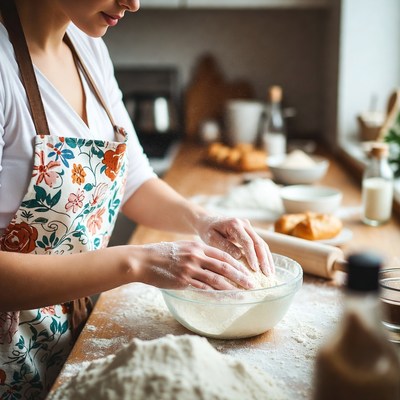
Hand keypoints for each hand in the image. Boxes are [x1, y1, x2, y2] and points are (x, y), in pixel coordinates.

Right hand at [136, 240, 255, 289]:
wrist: (144, 260)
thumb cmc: (162, 254)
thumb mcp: (182, 247)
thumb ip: (197, 252)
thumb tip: (210, 260)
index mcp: (198, 247)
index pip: (223, 255)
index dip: (237, 264)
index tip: (247, 271)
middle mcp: (196, 256)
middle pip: (224, 267)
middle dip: (240, 276)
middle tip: (252, 284)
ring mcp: (190, 269)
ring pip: (216, 279)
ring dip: (231, 288)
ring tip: (242, 294)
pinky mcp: (183, 281)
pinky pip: (203, 289)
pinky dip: (215, 295)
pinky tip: (224, 300)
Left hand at [195, 215, 274, 274]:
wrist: (209, 220)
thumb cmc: (208, 230)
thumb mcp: (212, 238)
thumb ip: (224, 246)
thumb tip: (239, 256)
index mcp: (234, 224)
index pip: (247, 241)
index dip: (252, 256)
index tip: (255, 269)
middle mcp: (245, 224)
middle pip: (258, 242)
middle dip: (264, 259)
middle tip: (267, 274)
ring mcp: (249, 227)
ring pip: (262, 243)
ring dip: (267, 258)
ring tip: (270, 273)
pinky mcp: (251, 232)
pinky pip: (260, 244)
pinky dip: (264, 255)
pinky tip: (267, 266)